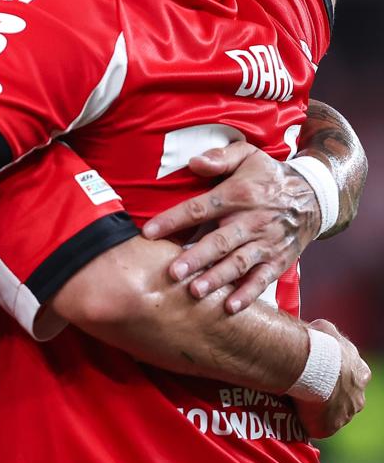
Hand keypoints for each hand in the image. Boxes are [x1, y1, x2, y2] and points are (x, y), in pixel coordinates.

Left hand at [141, 142, 319, 311]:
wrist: (315, 196)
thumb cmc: (269, 176)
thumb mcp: (248, 155)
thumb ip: (220, 158)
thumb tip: (194, 162)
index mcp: (239, 194)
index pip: (200, 208)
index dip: (173, 220)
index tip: (148, 232)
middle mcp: (252, 221)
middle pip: (219, 241)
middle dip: (195, 258)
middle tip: (173, 272)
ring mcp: (267, 243)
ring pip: (238, 263)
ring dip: (217, 278)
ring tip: (195, 291)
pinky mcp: (278, 259)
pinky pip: (262, 278)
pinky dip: (248, 294)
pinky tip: (230, 307)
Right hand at [295, 319, 367, 438]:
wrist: (313, 367)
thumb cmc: (318, 347)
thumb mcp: (324, 330)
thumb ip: (325, 333)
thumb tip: (317, 330)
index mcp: (360, 373)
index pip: (351, 377)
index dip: (335, 375)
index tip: (320, 373)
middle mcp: (358, 397)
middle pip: (344, 399)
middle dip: (329, 397)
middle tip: (306, 390)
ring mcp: (345, 415)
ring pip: (331, 415)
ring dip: (317, 410)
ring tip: (295, 402)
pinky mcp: (328, 427)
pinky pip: (315, 427)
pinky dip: (304, 421)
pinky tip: (290, 413)